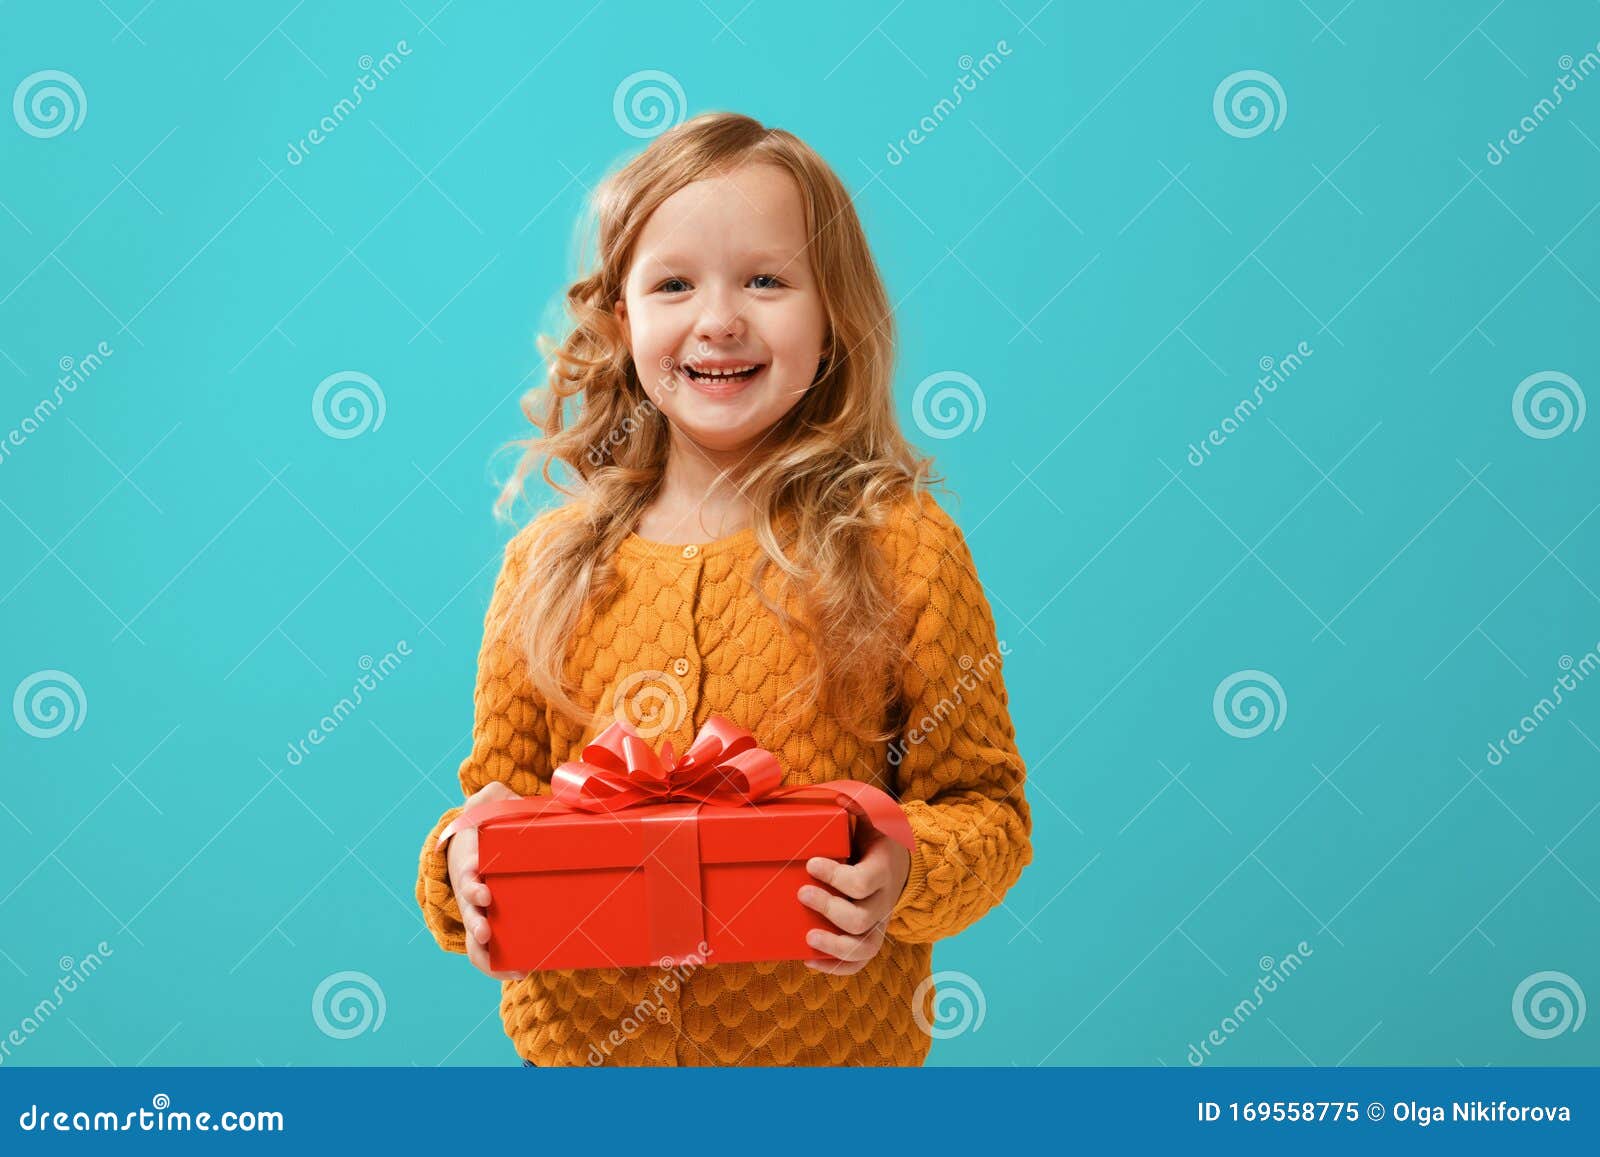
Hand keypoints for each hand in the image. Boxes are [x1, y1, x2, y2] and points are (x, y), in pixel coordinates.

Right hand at [446, 781, 527, 981]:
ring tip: (504, 962)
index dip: (471, 881)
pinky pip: (486, 952)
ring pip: (472, 934)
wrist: (479, 845)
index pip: (466, 868)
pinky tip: (518, 971)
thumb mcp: (492, 802)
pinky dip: (496, 966)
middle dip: (474, 920)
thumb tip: (511, 796)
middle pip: (467, 907)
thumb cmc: (491, 823)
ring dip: (483, 949)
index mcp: (470, 857)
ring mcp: (476, 909)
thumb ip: (499, 796)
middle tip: (486, 930)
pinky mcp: (488, 924)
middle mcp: (469, 887)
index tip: (483, 890)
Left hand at [796, 818, 911, 974]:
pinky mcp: (870, 935)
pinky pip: (859, 961)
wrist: (898, 859)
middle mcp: (884, 900)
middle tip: (802, 892)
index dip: (836, 877)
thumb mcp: (867, 817)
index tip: (812, 864)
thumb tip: (824, 792)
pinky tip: (809, 959)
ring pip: (863, 947)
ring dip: (833, 946)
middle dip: (828, 908)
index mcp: (883, 867)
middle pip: (860, 918)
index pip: (863, 882)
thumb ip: (850, 806)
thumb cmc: (871, 836)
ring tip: (808, 936)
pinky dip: (835, 966)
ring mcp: (878, 921)